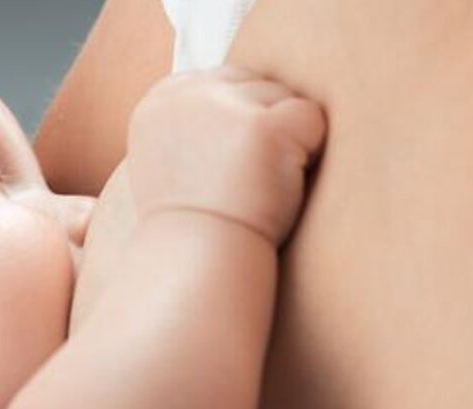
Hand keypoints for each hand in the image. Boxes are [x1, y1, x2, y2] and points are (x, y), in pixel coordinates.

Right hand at [126, 67, 326, 244]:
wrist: (196, 263)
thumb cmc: (193, 227)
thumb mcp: (172, 163)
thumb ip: (196, 125)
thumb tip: (243, 107)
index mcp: (160, 101)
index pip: (227, 81)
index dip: (244, 122)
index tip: (235, 165)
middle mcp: (188, 95)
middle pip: (259, 85)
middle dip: (268, 127)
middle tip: (252, 180)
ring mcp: (224, 107)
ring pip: (286, 100)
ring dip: (288, 142)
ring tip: (263, 186)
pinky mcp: (262, 126)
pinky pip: (311, 119)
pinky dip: (310, 153)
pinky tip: (284, 186)